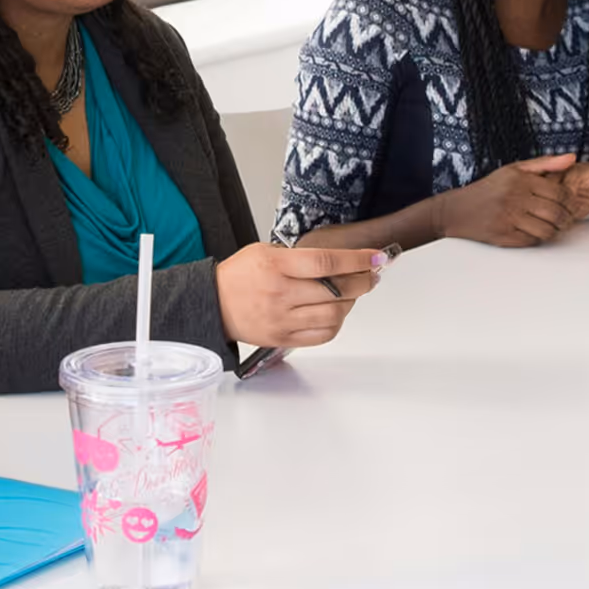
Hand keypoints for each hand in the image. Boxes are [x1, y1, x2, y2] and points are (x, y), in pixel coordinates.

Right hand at [217, 243, 384, 349]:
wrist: (212, 303)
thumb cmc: (239, 276)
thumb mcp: (264, 251)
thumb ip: (299, 256)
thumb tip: (339, 262)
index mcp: (275, 266)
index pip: (326, 262)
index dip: (357, 259)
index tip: (376, 256)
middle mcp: (280, 293)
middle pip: (336, 290)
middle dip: (362, 281)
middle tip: (370, 274)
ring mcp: (282, 319)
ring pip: (334, 315)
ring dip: (351, 303)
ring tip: (352, 293)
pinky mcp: (283, 338)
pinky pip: (323, 335)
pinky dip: (337, 323)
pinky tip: (336, 312)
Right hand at [434, 154, 578, 246]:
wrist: (457, 210)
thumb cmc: (489, 189)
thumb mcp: (514, 169)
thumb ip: (545, 163)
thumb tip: (572, 158)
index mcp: (521, 180)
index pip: (559, 193)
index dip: (569, 202)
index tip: (568, 205)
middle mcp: (515, 198)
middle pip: (556, 213)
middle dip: (565, 220)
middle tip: (564, 220)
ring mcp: (509, 218)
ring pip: (546, 230)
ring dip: (553, 231)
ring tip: (550, 227)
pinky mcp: (503, 235)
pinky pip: (531, 241)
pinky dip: (536, 239)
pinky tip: (533, 232)